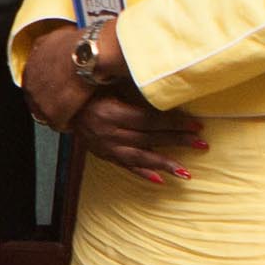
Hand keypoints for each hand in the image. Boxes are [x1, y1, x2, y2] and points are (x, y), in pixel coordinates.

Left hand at [18, 23, 92, 132]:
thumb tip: (54, 44)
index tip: (56, 88)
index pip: (33, 81)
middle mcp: (30, 83)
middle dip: (49, 101)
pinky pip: (57, 123)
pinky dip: (66, 123)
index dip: (46, 86)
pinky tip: (75, 120)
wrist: (88, 55)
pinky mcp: (52, 113)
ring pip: (44, 113)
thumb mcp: (57, 35)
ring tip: (70, 114)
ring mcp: (39, 100)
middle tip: (64, 103)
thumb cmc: (78, 43)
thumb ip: (49, 43)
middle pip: (36, 99)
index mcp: (30, 65)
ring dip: (57, 113)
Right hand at [68, 92, 202, 184]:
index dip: (174, 123)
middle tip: (201, 145)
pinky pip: (125, 166)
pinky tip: (160, 180)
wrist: (63, 106)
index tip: (196, 126)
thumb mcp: (111, 84)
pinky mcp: (103, 155)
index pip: (149, 120)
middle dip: (177, 142)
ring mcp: (105, 147)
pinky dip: (143, 174)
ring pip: (140, 157)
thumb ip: (135, 90)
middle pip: (149, 138)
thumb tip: (167, 89)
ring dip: (164, 164)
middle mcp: (108, 133)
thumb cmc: (91, 89)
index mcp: (111, 113)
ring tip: (186, 173)